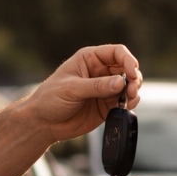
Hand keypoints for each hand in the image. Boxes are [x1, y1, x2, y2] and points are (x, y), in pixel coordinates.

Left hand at [19, 44, 141, 141]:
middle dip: (134, 78)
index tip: (132, 72)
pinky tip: (126, 107)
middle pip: (126, 69)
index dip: (127, 60)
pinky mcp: (106, 106)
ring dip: (133, 92)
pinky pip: (124, 102)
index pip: (116, 52)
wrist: (43, 123)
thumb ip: (96, 86)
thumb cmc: (50, 99)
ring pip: (128, 86)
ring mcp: (104, 89)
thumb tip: (121, 83)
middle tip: (131, 90)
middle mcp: (100, 72)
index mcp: (89, 59)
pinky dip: (129, 104)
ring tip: (129, 99)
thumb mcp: (71, 89)